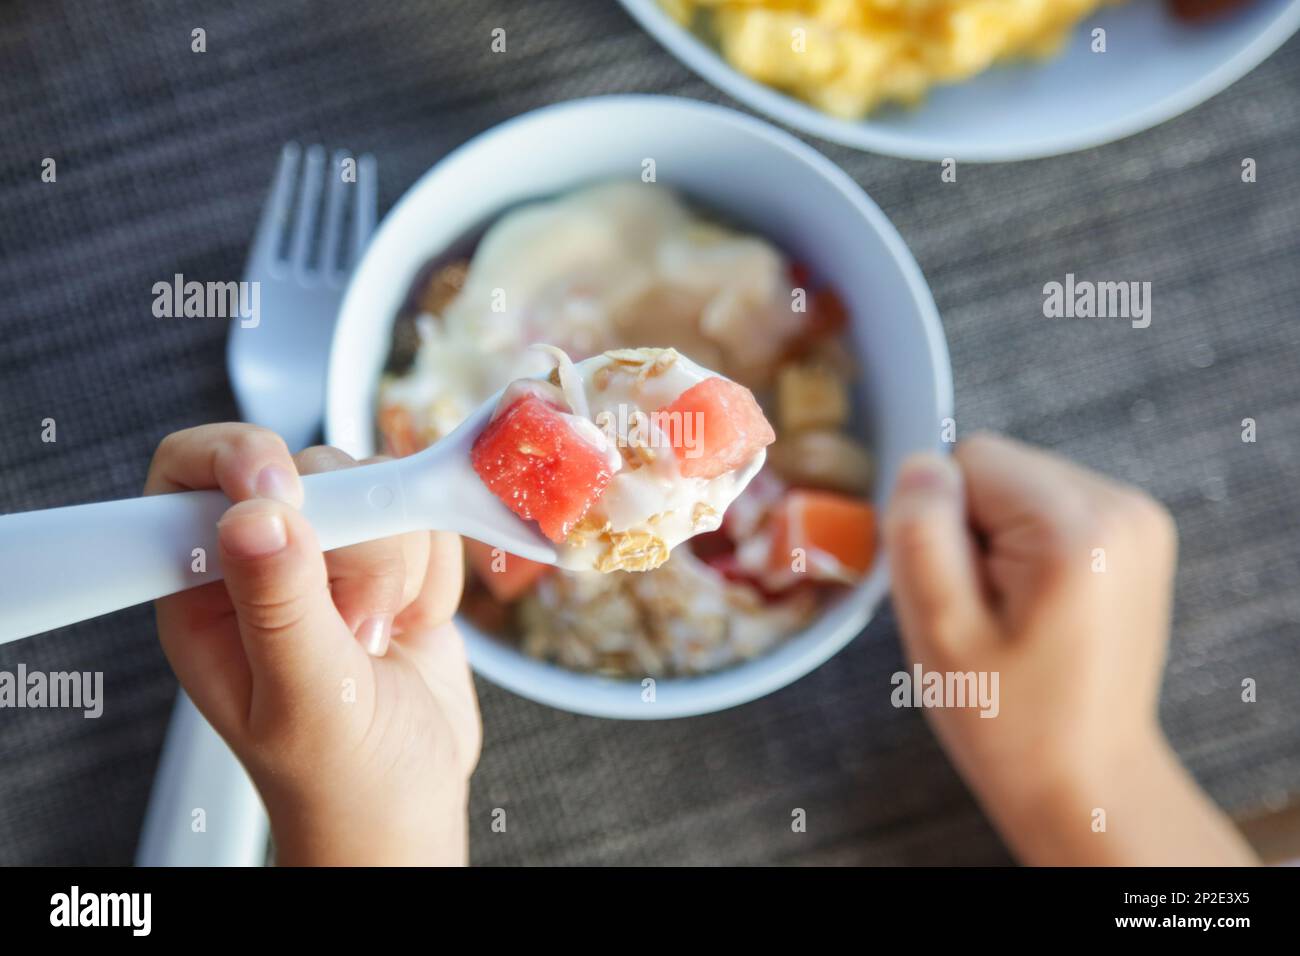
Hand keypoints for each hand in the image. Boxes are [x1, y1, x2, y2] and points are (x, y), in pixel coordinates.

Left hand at [146, 424, 479, 865]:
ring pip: (377, 488)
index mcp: (204, 594)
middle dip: (353, 542)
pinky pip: (425, 520)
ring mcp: (332, 556)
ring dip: (400, 566)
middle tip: (356, 622)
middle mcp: (264, 564)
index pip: (190, 476)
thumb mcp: (304, 700)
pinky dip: (435, 575)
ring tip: (380, 637)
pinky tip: (412, 628)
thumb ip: (280, 606)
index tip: (288, 487)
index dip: (236, 459)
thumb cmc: (343, 776)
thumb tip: (253, 516)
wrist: (415, 799)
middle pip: (309, 469)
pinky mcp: (393, 559)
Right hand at [884, 432, 1253, 865]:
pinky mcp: (1136, 535)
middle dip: (971, 528)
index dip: (940, 520)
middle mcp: (1122, 509)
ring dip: (999, 539)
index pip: (969, 459)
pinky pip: (1049, 505)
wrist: (1084, 777)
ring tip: (1011, 613)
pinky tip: (1036, 605)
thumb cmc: (1009, 720)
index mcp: (1077, 529)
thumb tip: (920, 465)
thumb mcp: (939, 632)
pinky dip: (1029, 546)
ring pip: (1019, 485)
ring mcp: (1138, 520)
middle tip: (982, 609)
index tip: (958, 590)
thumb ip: (920, 534)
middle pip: (998, 468)